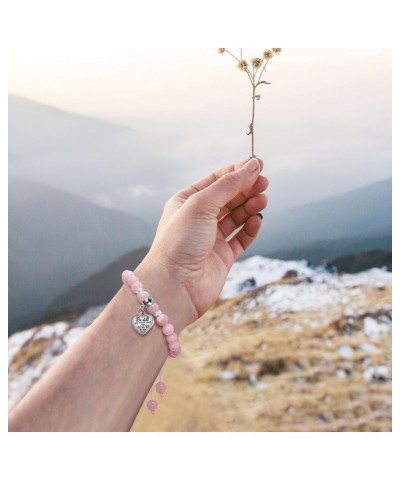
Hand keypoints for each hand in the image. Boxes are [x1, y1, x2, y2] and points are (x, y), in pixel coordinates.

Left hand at [139, 157, 268, 327]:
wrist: (175, 286)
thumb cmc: (179, 243)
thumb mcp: (202, 205)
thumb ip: (228, 185)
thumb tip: (251, 166)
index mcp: (186, 202)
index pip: (216, 180)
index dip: (237, 171)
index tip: (258, 164)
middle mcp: (198, 219)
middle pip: (229, 197)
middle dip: (247, 188)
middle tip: (265, 182)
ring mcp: (211, 238)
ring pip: (237, 216)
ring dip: (250, 206)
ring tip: (263, 199)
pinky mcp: (223, 257)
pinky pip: (241, 238)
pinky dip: (251, 228)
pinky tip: (257, 219)